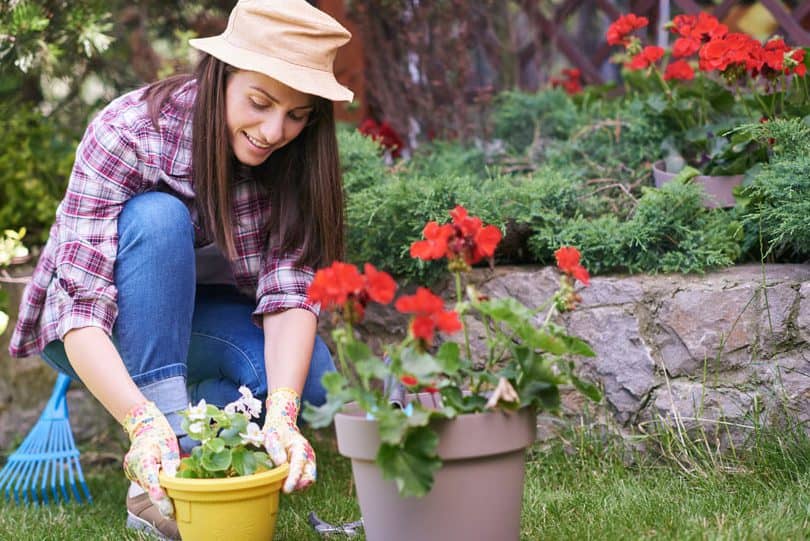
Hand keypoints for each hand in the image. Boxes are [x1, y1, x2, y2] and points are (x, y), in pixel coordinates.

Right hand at [122, 401, 179, 517]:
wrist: (145, 427)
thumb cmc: (159, 434)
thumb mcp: (168, 443)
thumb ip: (169, 459)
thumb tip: (173, 477)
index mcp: (143, 458)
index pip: (150, 479)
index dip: (158, 494)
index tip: (166, 505)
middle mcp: (134, 467)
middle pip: (148, 487)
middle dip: (160, 502)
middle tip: (171, 514)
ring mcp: (134, 472)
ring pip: (148, 488)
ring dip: (159, 497)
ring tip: (172, 510)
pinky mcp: (137, 475)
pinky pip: (148, 485)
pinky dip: (156, 491)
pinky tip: (167, 499)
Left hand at [262, 387, 315, 492]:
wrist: (281, 428)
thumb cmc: (275, 432)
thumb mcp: (271, 436)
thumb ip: (276, 449)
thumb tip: (281, 463)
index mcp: (301, 447)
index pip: (300, 466)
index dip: (294, 479)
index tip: (286, 489)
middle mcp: (308, 456)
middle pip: (310, 477)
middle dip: (297, 485)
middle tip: (282, 487)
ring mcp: (308, 463)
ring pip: (306, 481)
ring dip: (295, 485)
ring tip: (280, 481)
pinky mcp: (304, 468)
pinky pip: (302, 481)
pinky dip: (294, 483)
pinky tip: (283, 480)